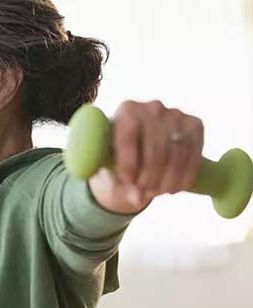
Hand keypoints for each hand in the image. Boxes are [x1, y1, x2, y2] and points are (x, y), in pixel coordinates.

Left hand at [89, 99, 203, 213]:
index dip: (128, 165)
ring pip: (176, 155)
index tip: (128, 184)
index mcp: (126, 110)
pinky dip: (186, 176)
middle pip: (155, 149)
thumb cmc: (119, 153)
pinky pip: (194, 155)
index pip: (128, 138)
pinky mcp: (195, 125)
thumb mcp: (112, 165)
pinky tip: (176, 188)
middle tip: (144, 194)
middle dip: (149, 177)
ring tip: (157, 192)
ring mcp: (176, 115)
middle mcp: (152, 107)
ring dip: (167, 180)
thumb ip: (120, 180)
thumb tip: (137, 199)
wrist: (142, 143)